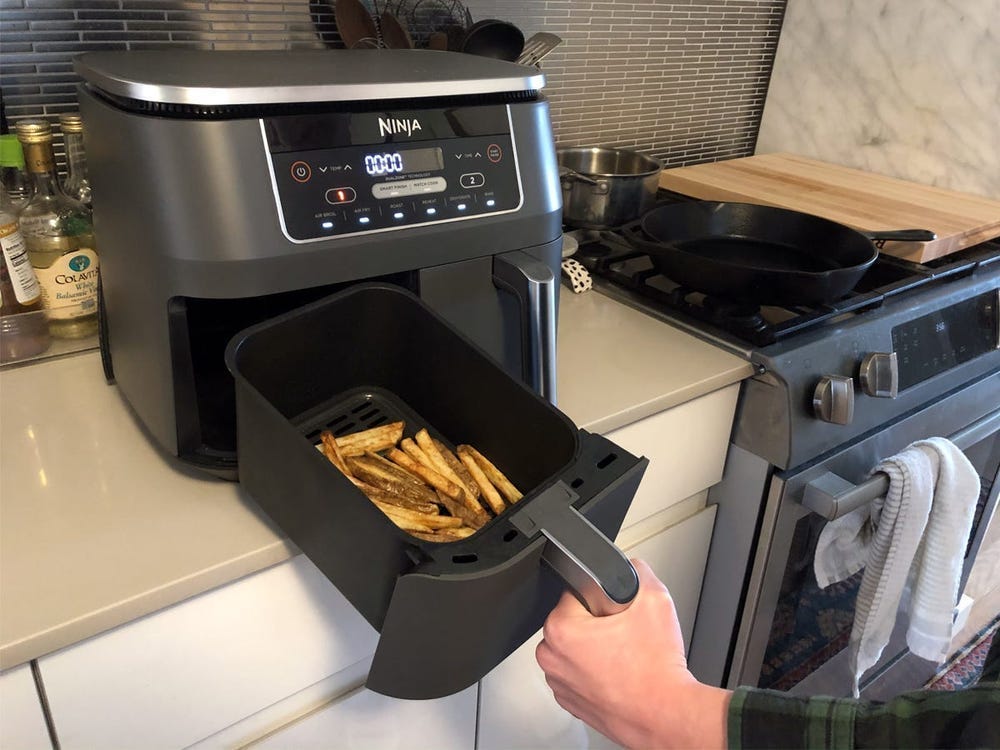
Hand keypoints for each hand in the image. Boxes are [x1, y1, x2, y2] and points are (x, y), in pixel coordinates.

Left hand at [535, 559, 730, 748]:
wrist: (667, 715)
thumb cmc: (656, 670)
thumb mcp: (654, 599)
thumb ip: (637, 571)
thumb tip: (630, 565)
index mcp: (561, 629)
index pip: (575, 593)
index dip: (601, 597)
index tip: (617, 611)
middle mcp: (552, 657)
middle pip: (573, 620)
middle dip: (597, 622)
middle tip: (624, 632)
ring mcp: (560, 683)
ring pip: (576, 648)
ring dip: (596, 647)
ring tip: (624, 654)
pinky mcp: (571, 701)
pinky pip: (579, 673)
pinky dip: (596, 671)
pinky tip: (619, 672)